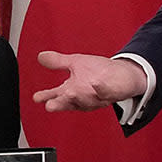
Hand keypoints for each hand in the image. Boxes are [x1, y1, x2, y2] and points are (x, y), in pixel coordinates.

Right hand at [30, 51, 146, 112]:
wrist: (123, 75)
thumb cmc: (99, 71)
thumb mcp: (75, 63)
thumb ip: (58, 62)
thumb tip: (41, 56)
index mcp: (72, 90)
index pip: (56, 95)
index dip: (46, 97)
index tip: (38, 98)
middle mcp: (82, 96)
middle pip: (69, 102)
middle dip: (60, 103)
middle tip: (50, 105)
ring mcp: (96, 96)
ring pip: (85, 99)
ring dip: (78, 96)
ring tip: (70, 91)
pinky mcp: (111, 92)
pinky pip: (105, 91)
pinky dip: (100, 88)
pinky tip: (97, 83)